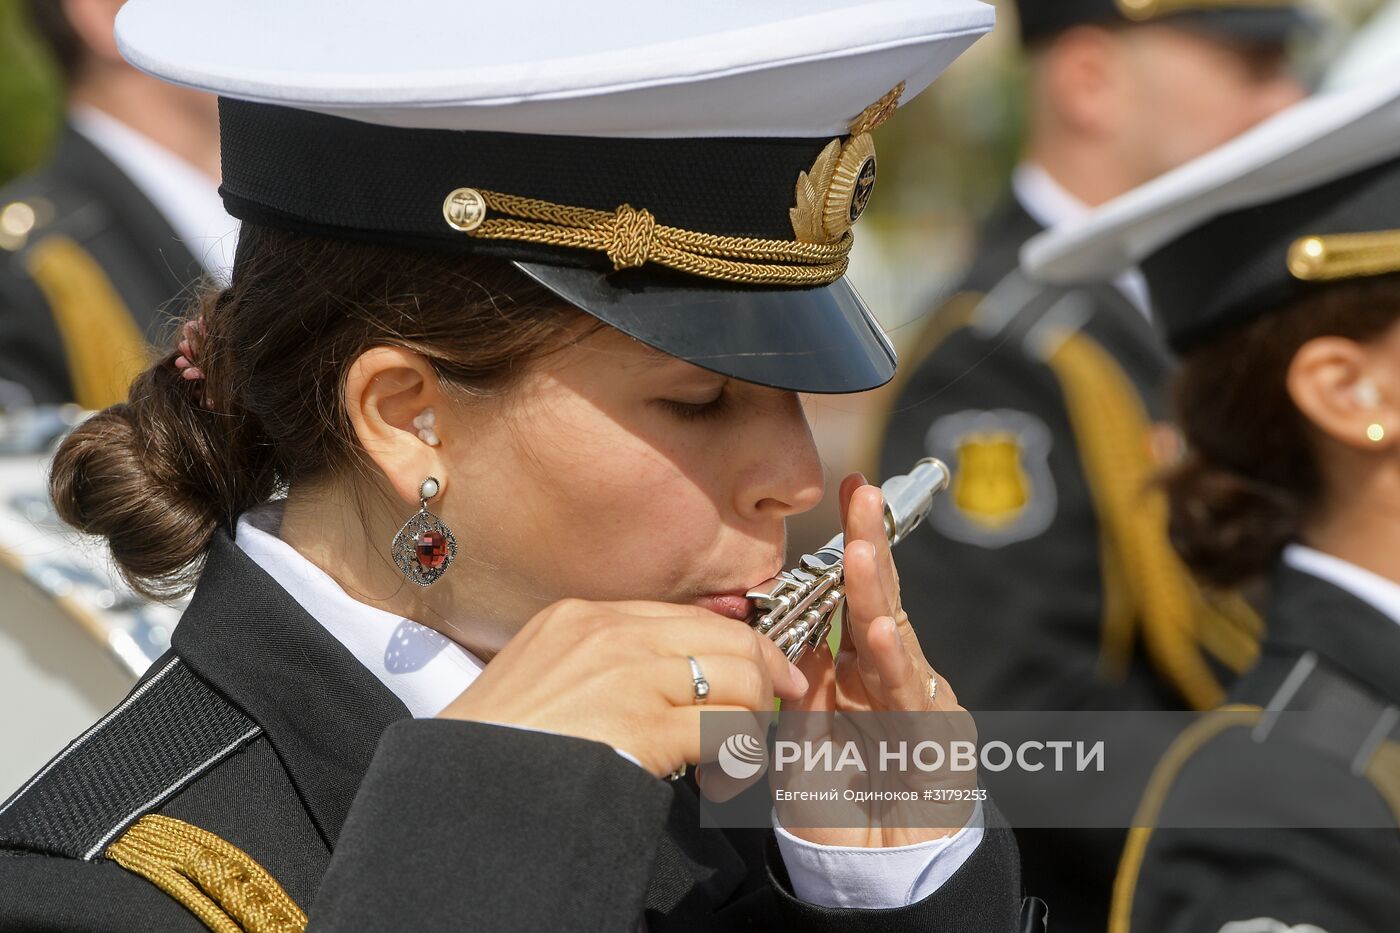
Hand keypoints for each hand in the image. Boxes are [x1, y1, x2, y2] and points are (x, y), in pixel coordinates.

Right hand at [436, 599, 807, 778]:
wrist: (460, 783)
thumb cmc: (497, 741)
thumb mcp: (542, 669)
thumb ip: (603, 658)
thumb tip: (671, 672)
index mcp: (584, 615)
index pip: (690, 616)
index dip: (739, 644)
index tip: (765, 670)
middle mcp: (611, 633)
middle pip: (725, 639)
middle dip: (763, 677)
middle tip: (768, 714)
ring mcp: (629, 675)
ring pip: (738, 679)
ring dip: (751, 723)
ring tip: (733, 760)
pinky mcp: (643, 725)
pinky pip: (725, 730)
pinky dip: (737, 758)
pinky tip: (719, 780)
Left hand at [778, 472, 976, 846]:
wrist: (880, 880)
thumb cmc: (841, 809)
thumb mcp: (804, 742)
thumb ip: (807, 690)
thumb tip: (804, 638)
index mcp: (861, 672)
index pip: (856, 599)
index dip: (852, 547)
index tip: (848, 490)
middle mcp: (895, 679)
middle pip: (881, 603)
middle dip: (871, 545)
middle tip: (861, 496)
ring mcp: (922, 707)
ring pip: (895, 642)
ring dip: (875, 595)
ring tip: (858, 551)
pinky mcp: (941, 745)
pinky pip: (912, 699)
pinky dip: (895, 665)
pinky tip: (881, 632)